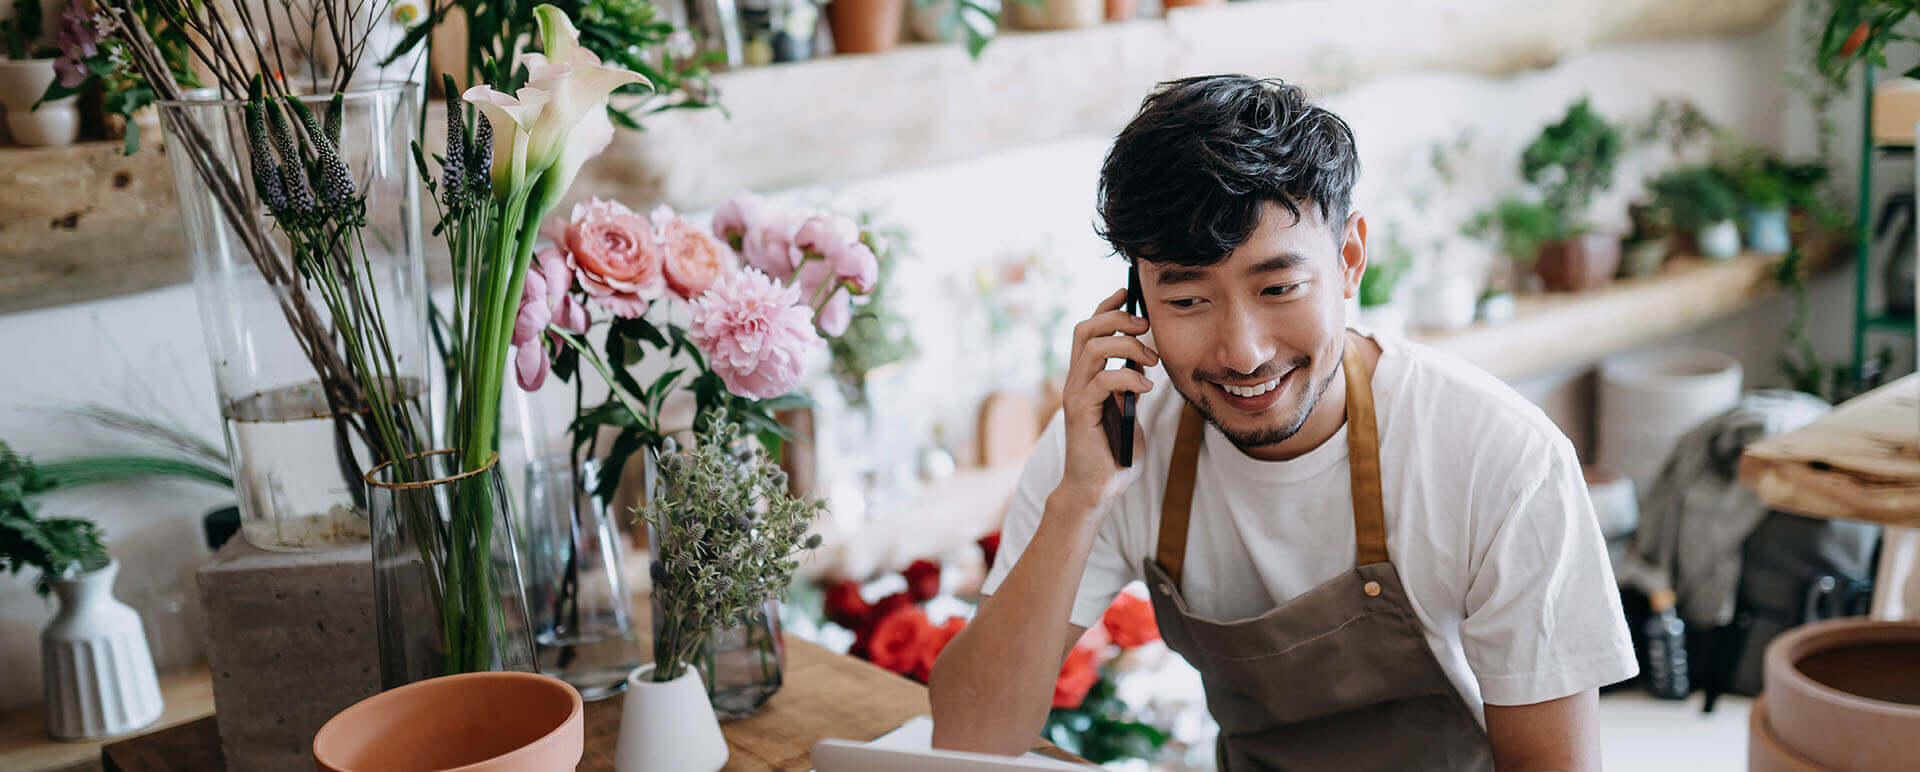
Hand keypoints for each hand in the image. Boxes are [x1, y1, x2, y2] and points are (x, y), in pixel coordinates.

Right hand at [1056, 287, 1156, 511]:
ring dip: (1127, 346)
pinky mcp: (1081, 413)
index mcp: (1085, 376)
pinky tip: (1147, 387)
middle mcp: (1075, 380)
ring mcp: (1076, 395)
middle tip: (1145, 327)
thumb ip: (1130, 385)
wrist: (1098, 488)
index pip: (1089, 329)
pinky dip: (1129, 377)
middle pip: (1086, 329)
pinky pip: (1103, 381)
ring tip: (1152, 360)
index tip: (1127, 293)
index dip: (1107, 307)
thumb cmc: (1114, 451)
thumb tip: (1143, 359)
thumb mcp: (1128, 409)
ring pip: (1093, 348)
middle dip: (1117, 319)